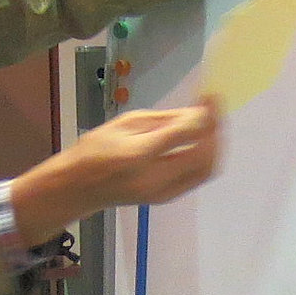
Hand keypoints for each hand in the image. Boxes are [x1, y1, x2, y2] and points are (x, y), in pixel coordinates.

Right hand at [9, 97, 222, 239]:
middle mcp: (156, 178)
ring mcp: (164, 192)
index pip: (185, 134)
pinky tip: (202, 141)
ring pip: (206, 170)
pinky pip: (198, 177)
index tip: (210, 96)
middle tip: (214, 109)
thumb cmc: (95, 150)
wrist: (78, 188)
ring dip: (216, 145)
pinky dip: (207, 157)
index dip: (205, 113)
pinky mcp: (167, 198)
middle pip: (204, 156)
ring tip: (212, 123)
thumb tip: (197, 112)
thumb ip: (163, 120)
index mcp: (139, 155)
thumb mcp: (125, 123)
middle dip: (216, 130)